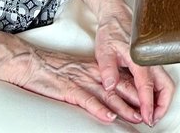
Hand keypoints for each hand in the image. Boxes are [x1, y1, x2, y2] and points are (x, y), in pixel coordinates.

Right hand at [7, 42, 164, 125]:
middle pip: (120, 87)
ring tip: (136, 117)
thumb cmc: (53, 68)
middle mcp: (93, 73)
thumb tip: (111, 90)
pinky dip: (99, 109)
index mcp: (97, 68)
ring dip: (123, 108)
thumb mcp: (80, 69)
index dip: (138, 90)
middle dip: (136, 100)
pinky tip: (108, 117)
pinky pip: (87, 100)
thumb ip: (97, 78)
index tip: (148, 100)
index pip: (123, 79)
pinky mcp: (69, 89)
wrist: (31, 62)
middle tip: (149, 112)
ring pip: (108, 95)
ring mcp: (82, 81)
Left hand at [92, 5, 173, 125]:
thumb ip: (107, 69)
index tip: (147, 117)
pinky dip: (159, 93)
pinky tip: (149, 100)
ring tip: (151, 113)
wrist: (116, 16)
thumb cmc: (111, 31)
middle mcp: (150, 60)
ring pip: (166, 83)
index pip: (147, 85)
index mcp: (139, 58)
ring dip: (162, 100)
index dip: (148, 103)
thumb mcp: (104, 50)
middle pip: (166, 86)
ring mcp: (152, 61)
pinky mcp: (151, 62)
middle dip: (162, 105)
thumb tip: (110, 85)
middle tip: (152, 119)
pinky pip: (160, 80)